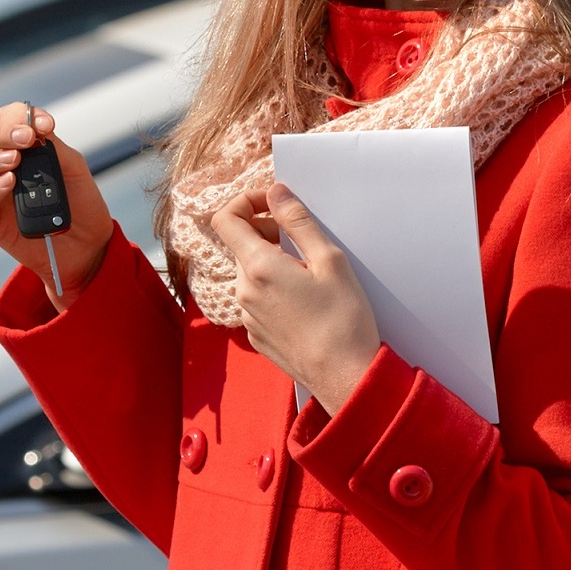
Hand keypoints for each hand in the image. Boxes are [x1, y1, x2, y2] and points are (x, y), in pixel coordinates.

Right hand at [0, 102, 114, 306]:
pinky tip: (11, 183)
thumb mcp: (73, 167)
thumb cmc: (79, 201)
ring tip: (14, 160)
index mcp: (15, 147)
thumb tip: (34, 127)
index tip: (45, 124)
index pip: (2, 119)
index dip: (18, 115)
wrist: (88, 243)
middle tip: (25, 139)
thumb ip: (53, 146)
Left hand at [207, 184, 382, 412]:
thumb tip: (275, 192)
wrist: (344, 377)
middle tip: (301, 239)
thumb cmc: (343, 319)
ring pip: (250, 273)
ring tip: (308, 273)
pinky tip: (304, 301)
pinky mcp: (256, 335)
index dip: (246, 201)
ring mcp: (247, 317)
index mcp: (258, 267)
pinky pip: (257, 300)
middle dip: (265, 232)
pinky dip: (273, 289)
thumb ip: (297, 221)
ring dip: (271, 262)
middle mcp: (243, 292)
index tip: (274, 204)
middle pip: (240, 245)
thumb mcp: (329, 259)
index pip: (226, 219)